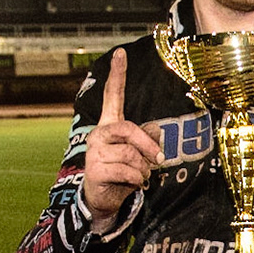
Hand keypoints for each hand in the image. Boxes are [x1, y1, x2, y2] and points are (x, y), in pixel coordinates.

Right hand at [79, 50, 162, 224]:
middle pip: (128, 129)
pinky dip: (136, 178)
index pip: (112, 96)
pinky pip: (125, 170)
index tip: (120, 53)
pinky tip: (133, 182)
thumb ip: (146, 138)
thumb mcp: (138, 153)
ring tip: (141, 175)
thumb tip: (156, 131)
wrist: (103, 200)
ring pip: (129, 154)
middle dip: (147, 145)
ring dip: (143, 168)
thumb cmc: (122, 172)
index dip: (117, 75)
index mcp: (110, 125)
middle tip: (159, 159)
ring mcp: (94, 152)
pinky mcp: (95, 170)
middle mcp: (99, 134)